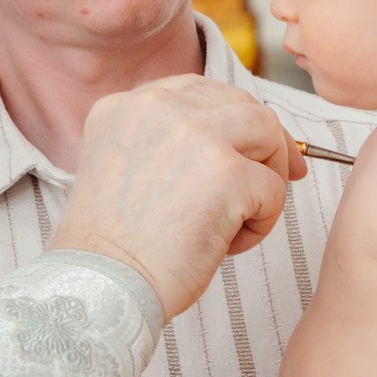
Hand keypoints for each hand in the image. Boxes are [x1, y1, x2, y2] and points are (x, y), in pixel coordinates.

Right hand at [52, 75, 303, 316]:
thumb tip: (236, 144)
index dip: (229, 121)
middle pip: (241, 103)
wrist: (102, 285)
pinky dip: (263, 221)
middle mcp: (158, 107)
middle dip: (264, 143)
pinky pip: (274, 188)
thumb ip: (164, 144)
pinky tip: (229, 245)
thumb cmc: (111, 248)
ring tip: (241, 218)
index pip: (199, 91)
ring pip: (267, 132)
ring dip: (269, 175)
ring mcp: (196, 135)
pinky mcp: (228, 172)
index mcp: (125, 106)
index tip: (242, 151)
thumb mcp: (122, 168)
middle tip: (270, 182)